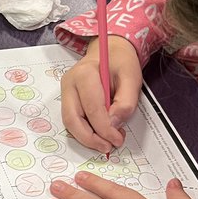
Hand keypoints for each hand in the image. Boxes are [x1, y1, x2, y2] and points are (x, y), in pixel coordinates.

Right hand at [60, 36, 142, 152]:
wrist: (111, 52)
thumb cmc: (121, 63)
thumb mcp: (132, 78)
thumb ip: (126, 102)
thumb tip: (114, 125)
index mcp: (84, 74)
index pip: (91, 108)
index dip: (104, 128)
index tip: (117, 139)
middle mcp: (69, 83)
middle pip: (72, 119)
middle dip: (90, 138)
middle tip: (107, 147)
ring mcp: (65, 92)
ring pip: (69, 123)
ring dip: (86, 137)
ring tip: (105, 142)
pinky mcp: (67, 100)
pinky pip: (73, 121)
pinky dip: (85, 131)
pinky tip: (99, 134)